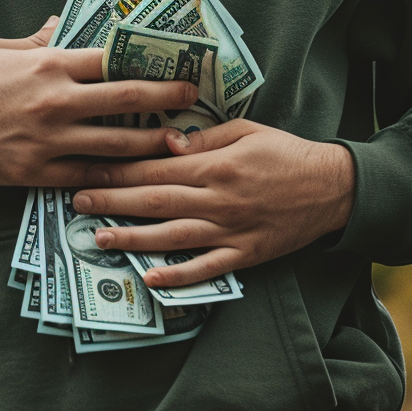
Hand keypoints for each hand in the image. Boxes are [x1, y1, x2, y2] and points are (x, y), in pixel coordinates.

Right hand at [0, 17, 197, 187]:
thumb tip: (66, 25)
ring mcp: (48, 140)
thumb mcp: (0, 48)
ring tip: (177, 142)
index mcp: (48, 64)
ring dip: (152, 142)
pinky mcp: (38, 172)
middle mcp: (55, 102)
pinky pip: (88, 173)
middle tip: (192, 97)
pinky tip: (137, 173)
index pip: (110, 58)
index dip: (147, 58)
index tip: (173, 59)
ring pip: (116, 143)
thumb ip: (40, 39)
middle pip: (125, 98)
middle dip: (165, 97)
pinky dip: (115, 173)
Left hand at [73, 118, 355, 287]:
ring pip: (173, 236)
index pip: (157, 167)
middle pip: (155, 201)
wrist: (333, 188)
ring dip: (133, 239)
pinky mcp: (245, 255)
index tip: (89, 168)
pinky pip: (207, 269)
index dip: (120, 169)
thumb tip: (168, 143)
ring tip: (99, 239)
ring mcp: (231, 230)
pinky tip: (151, 280)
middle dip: (113, 202)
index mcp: (216, 165)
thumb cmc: (285, 153)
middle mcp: (219, 199)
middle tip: (78, 202)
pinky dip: (179, 276)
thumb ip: (205, 138)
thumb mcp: (246, 130)